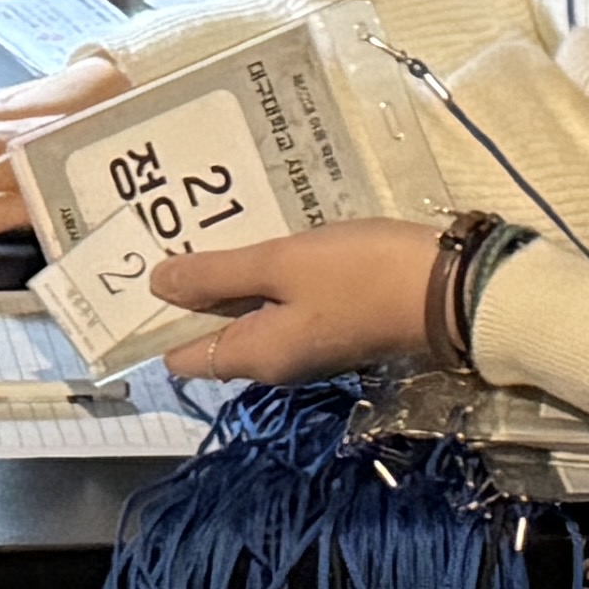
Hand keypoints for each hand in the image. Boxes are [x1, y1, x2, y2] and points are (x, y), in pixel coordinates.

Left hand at [148, 220, 444, 383]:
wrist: (451, 291)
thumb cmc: (360, 276)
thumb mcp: (282, 264)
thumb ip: (217, 275)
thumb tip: (155, 284)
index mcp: (256, 356)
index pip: (184, 356)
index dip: (154, 320)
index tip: (137, 275)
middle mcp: (277, 361)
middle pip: (215, 333)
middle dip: (190, 292)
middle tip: (165, 236)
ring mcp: (309, 342)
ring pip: (251, 314)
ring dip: (229, 280)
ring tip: (205, 227)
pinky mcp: (335, 321)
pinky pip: (284, 302)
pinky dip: (266, 277)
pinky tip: (265, 236)